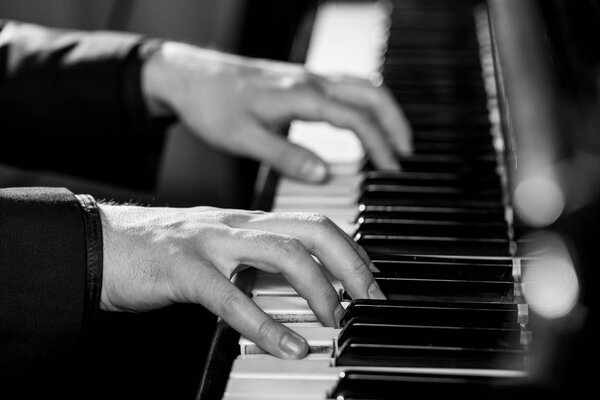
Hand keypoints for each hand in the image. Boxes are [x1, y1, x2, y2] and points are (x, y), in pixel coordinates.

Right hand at [99, 205, 385, 358]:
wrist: (101, 243)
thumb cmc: (163, 252)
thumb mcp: (220, 251)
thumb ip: (257, 264)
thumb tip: (300, 289)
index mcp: (248, 222)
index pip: (314, 224)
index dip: (351, 251)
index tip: (371, 282)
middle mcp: (237, 226)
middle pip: (311, 229)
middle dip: (352, 263)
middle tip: (370, 298)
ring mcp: (211, 244)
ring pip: (281, 253)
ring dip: (319, 289)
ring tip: (337, 320)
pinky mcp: (183, 270)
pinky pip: (232, 298)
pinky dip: (267, 325)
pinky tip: (290, 347)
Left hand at [142, 42, 411, 181]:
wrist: (189, 76)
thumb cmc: (213, 106)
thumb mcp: (244, 138)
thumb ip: (286, 156)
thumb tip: (325, 174)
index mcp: (300, 96)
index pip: (355, 118)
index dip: (380, 144)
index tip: (393, 169)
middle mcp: (309, 81)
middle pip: (370, 93)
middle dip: (395, 122)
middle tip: (407, 154)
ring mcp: (306, 76)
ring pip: (360, 85)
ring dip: (384, 109)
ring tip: (395, 139)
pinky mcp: (299, 79)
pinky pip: (345, 85)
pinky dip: (365, 102)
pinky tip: (361, 119)